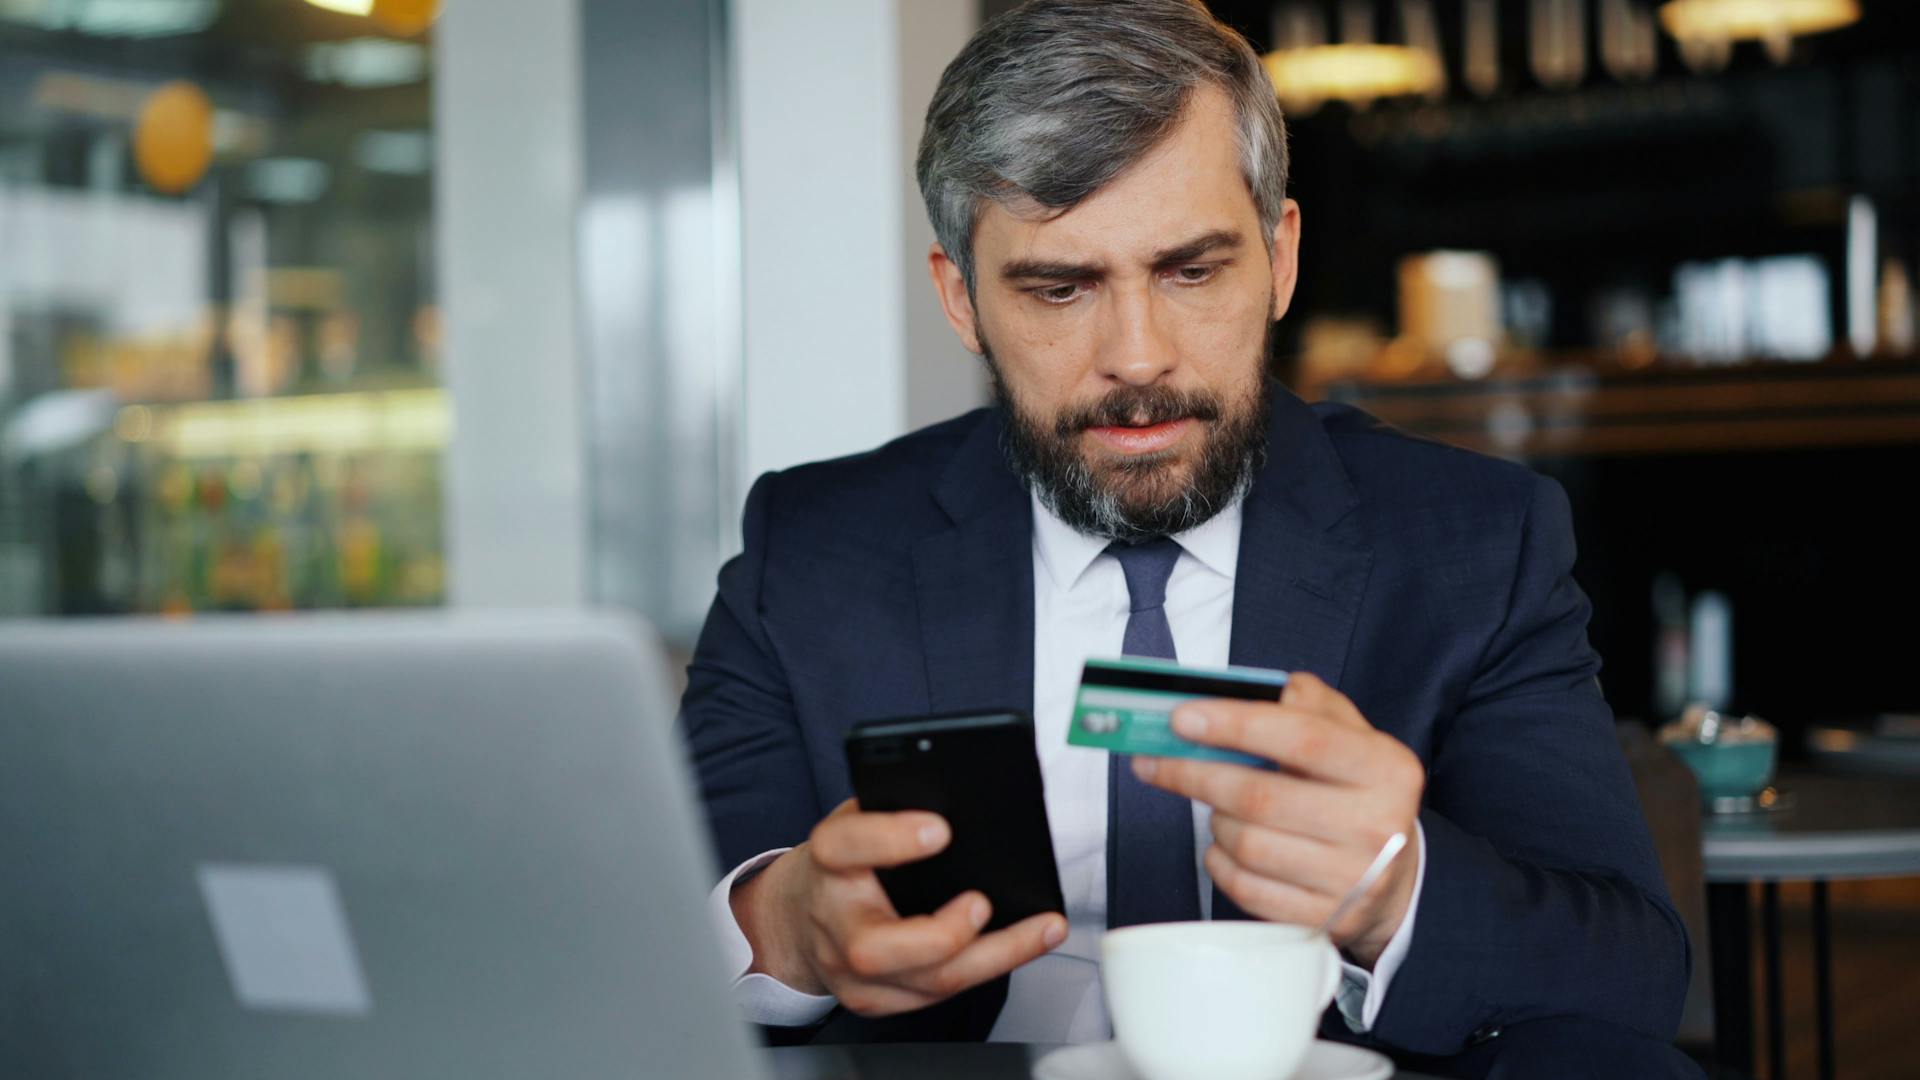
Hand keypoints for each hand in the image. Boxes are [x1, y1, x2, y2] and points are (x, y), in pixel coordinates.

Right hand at [729, 799, 1068, 1016]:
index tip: (939, 828)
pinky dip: (989, 968)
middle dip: (941, 933)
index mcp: (827, 863)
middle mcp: (834, 924)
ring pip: (925, 982)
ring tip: (1044, 929)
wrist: (796, 920)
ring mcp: (852, 973)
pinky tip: (1024, 946)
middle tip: (983, 903)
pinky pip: (938, 995)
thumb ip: (894, 811)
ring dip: (995, 955)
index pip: (844, 848)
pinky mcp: (877, 1001)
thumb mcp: (856, 822)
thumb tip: (964, 796)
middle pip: (875, 948)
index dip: (889, 838)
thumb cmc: (841, 865)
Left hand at [1133, 672, 1422, 967]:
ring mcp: (1353, 880)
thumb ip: (1313, 705)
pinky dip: (1219, 862)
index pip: (1302, 738)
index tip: (1181, 718)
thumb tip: (1261, 692)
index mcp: (1386, 769)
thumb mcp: (1355, 738)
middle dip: (1194, 774)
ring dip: (1212, 819)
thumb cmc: (1360, 794)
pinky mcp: (1325, 920)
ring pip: (1246, 844)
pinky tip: (1221, 845)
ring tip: (1211, 804)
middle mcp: (1377, 826)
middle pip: (1260, 797)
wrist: (1399, 878)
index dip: (1235, 724)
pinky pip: (1246, 889)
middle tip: (1156, 760)